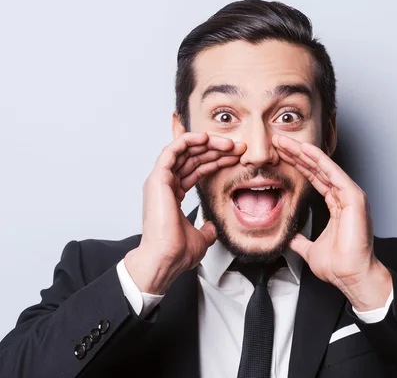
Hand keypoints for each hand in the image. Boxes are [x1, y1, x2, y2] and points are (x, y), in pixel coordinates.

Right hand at [125, 132, 245, 293]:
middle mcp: (165, 185)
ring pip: (184, 150)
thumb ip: (206, 229)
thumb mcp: (200, 238)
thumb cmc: (176, 252)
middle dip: (216, 150)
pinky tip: (206, 138)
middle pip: (192, 157)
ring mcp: (160, 180)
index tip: (236, 158)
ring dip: (207, 143)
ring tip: (229, 144)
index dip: (216, 161)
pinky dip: (188, 140)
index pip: (196, 169)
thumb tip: (211, 227)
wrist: (165, 259)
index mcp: (172, 195)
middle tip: (238, 148)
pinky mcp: (158, 178)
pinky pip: (172, 150)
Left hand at [273, 134, 391, 310]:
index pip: (314, 178)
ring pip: (324, 167)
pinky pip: (334, 174)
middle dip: (297, 153)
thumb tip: (288, 237)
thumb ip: (300, 240)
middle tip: (278, 140)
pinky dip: (319, 160)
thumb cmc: (338, 265)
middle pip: (317, 169)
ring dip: (304, 152)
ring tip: (286, 141)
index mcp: (337, 205)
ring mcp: (351, 195)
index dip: (297, 165)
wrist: (350, 277)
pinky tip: (305, 150)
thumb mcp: (309, 249)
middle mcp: (344, 197)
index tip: (280, 155)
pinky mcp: (354, 198)